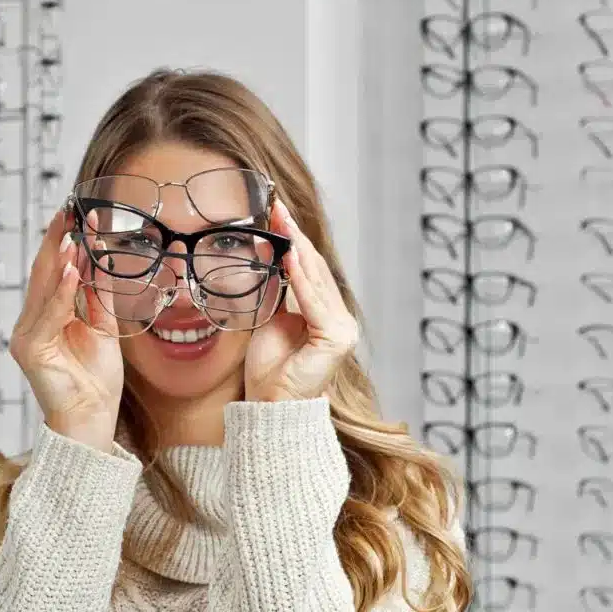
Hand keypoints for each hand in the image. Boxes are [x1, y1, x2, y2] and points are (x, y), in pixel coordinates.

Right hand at [8, 210, 123, 450]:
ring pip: (44, 289)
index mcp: (47, 317)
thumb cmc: (96, 379)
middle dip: (57, 241)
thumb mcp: (103, 328)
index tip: (77, 217)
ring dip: (60, 260)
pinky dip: (61, 291)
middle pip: (43, 274)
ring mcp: (27, 335)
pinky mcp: (30, 350)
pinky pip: (49, 314)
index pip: (54, 273)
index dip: (64, 244)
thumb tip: (99, 260)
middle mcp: (32, 323)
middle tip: (68, 212)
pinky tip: (73, 271)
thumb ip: (98, 297)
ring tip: (72, 235)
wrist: (92, 417)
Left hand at [244, 200, 359, 402]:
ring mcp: (342, 329)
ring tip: (280, 221)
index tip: (277, 212)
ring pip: (315, 280)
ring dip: (295, 247)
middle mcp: (341, 319)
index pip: (310, 269)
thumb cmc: (271, 369)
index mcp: (329, 315)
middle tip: (276, 206)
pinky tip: (288, 254)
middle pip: (314, 269)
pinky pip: (313, 301)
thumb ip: (278, 291)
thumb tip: (270, 256)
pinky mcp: (335, 338)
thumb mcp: (272, 318)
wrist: (271, 405)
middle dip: (294, 235)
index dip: (294, 239)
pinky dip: (299, 277)